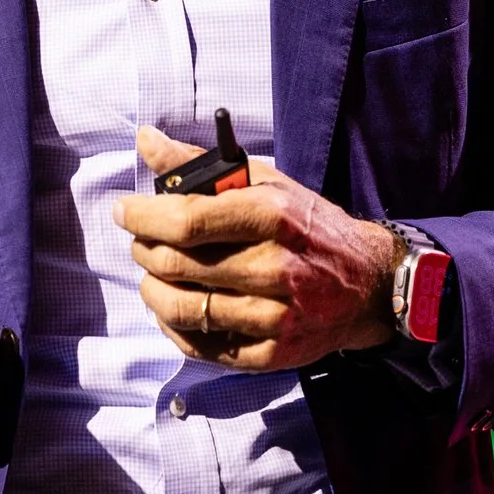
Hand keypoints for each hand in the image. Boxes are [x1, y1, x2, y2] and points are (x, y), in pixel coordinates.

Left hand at [113, 124, 404, 371]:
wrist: (368, 284)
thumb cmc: (309, 227)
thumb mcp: (265, 182)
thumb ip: (200, 165)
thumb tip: (145, 139)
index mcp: (271, 217)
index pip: (186, 220)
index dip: (143, 216)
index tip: (124, 211)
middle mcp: (274, 268)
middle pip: (175, 264)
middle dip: (143, 250)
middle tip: (141, 241)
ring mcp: (274, 316)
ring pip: (181, 309)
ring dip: (152, 290)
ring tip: (153, 275)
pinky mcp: (272, 353)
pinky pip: (201, 346)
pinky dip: (175, 327)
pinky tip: (177, 308)